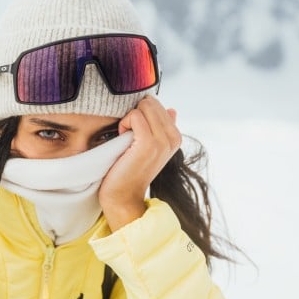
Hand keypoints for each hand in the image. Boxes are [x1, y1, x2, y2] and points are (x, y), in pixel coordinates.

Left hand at [99, 96, 180, 231]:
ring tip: (127, 138)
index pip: (158, 104)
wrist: (123, 195)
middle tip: (129, 135)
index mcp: (175, 136)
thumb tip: (172, 110)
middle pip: (151, 103)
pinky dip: (124, 123)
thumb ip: (162, 127)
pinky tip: (122, 138)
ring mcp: (162, 141)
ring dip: (129, 119)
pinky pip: (135, 116)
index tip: (136, 133)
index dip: (141, 114)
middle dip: (136, 113)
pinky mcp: (149, 143)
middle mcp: (173, 138)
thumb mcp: (150, 147)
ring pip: (144, 107)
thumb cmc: (131, 169)